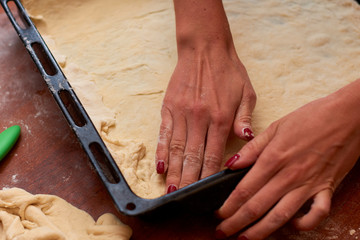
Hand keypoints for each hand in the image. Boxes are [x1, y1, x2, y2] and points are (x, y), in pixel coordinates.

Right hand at [155, 0, 255, 192]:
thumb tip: (247, 141)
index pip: (214, 155)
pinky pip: (164, 133)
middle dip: (188, 181)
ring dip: (174, 171)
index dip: (208, 176)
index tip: (204, 192)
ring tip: (170, 190)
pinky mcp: (169, 107)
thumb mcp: (247, 93)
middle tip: (183, 199)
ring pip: (177, 149)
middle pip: (193, 157)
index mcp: (221, 118)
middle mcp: (200, 118)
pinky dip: (162, 151)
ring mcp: (182, 113)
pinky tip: (160, 166)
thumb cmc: (229, 71)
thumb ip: (245, 118)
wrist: (205, 49)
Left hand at [216, 79, 359, 239]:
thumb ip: (252, 148)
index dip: (228, 206)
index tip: (218, 214)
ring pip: (281, 215)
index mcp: (273, 158)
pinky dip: (304, 224)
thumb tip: (231, 163)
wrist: (349, 115)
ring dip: (261, 231)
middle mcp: (289, 175)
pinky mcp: (327, 188)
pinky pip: (317, 214)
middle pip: (257, 206)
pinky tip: (291, 227)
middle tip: (222, 232)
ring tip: (245, 239)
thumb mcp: (276, 127)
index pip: (244, 190)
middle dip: (236, 223)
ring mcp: (309, 184)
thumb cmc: (311, 117)